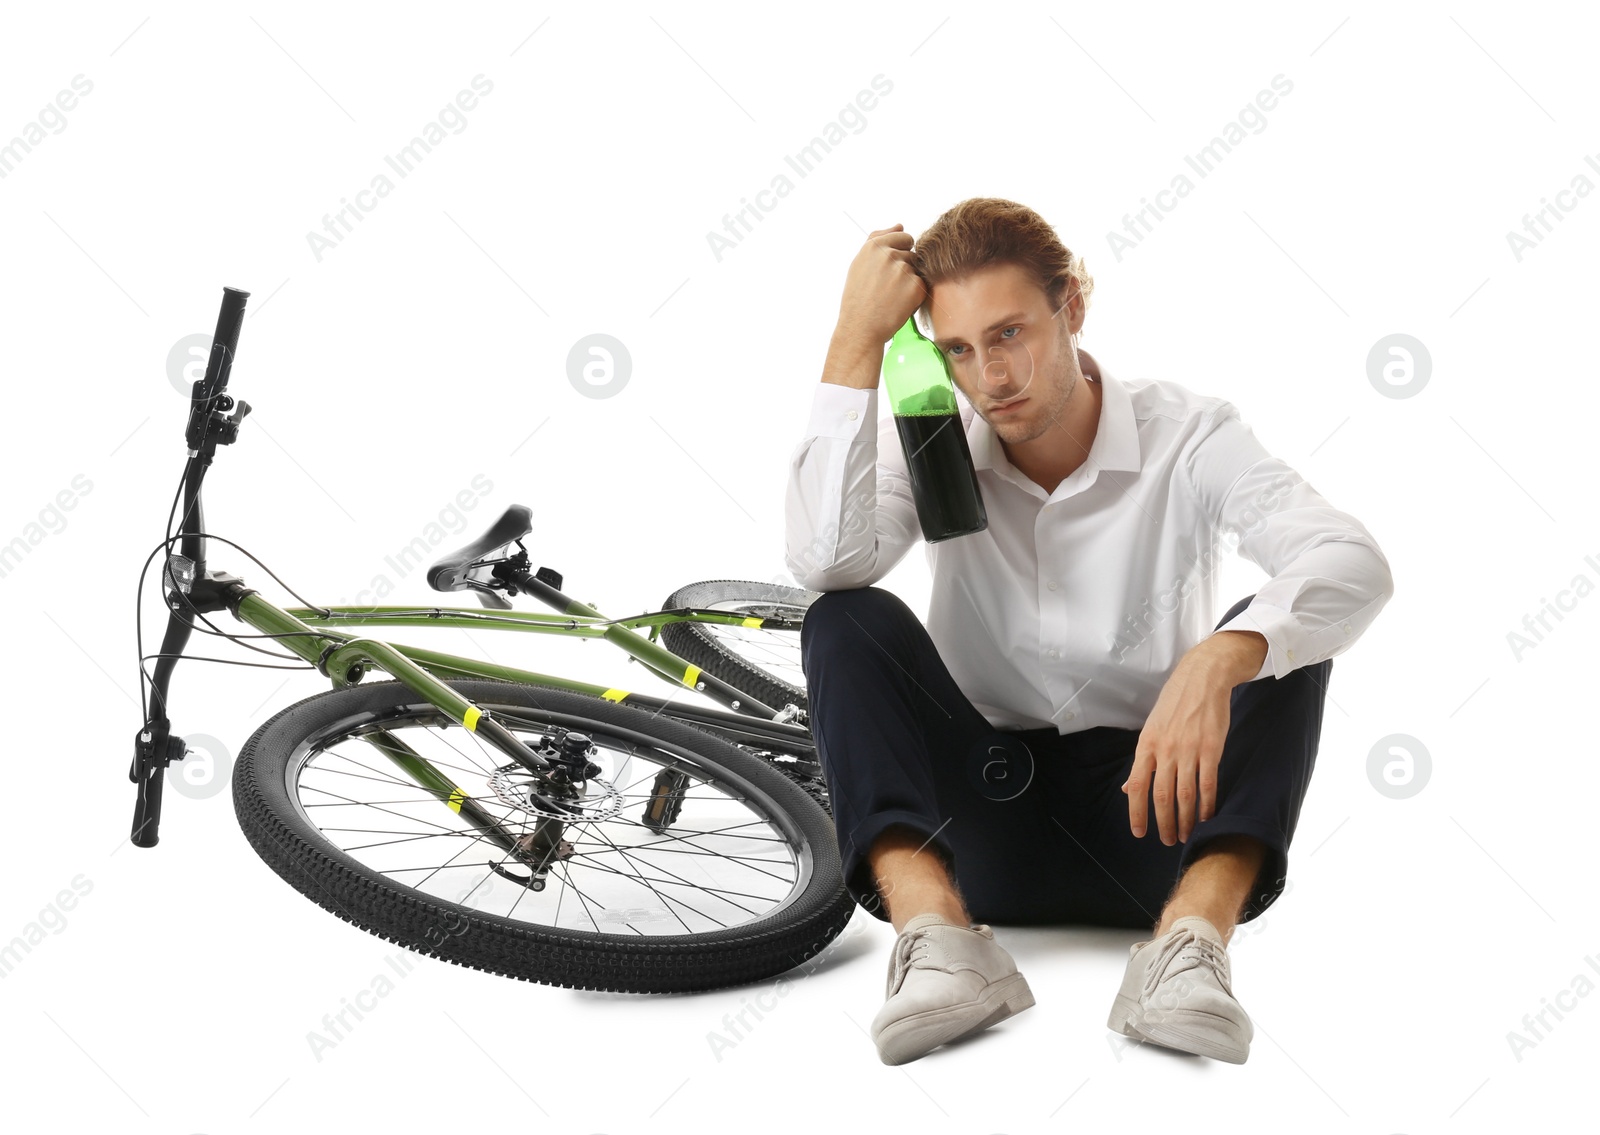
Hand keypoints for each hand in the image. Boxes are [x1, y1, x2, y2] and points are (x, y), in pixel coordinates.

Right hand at [833, 224, 927, 354]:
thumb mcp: (860, 263)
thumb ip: (879, 239)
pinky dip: (915, 295)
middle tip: (887, 287)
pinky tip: (899, 304)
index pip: (903, 236)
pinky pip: (922, 285)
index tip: (890, 268)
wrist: (861, 328)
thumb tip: (901, 224)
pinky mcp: (916, 286)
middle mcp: (889, 254)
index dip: (900, 252)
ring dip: (910, 281)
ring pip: (917, 270)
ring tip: (892, 296)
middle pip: (912, 254)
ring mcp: (904, 270)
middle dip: (905, 267)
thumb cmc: (858, 297)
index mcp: (874, 246)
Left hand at [1122, 654, 1234, 844]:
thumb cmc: (1175, 703)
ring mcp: (1189, 750)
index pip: (1138, 786)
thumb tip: (1129, 788)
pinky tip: (1207, 816)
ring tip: (1187, 834)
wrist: (1203, 678)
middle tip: (1168, 840)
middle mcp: (1165, 750)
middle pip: (1161, 796)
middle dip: (1164, 823)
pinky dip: (1207, 804)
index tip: (1139, 833)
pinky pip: (1208, 784)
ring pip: (1185, 795)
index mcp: (1147, 745)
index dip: (1137, 813)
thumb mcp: (1151, 729)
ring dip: (1186, 819)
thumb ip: (1142, 761)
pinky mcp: (1212, 749)